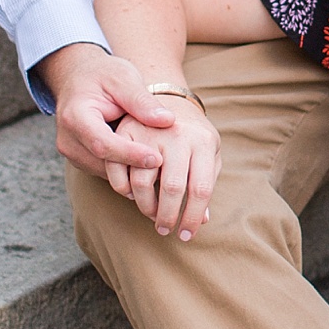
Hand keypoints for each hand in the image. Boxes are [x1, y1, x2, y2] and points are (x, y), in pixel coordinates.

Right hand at [38, 42, 179, 179]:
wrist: (78, 76)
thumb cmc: (102, 75)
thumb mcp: (124, 78)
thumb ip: (142, 100)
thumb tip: (167, 120)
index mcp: (75, 116)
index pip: (103, 144)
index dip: (130, 154)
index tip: (158, 158)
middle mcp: (68, 138)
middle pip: (103, 162)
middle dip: (134, 168)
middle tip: (166, 169)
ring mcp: (71, 151)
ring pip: (104, 171)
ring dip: (131, 172)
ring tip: (160, 168)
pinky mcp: (79, 158)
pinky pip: (103, 170)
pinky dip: (124, 170)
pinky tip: (146, 163)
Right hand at [116, 98, 220, 240]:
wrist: (165, 93)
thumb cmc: (192, 130)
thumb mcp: (208, 149)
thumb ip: (207, 180)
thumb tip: (204, 219)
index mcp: (202, 140)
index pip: (201, 189)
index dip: (194, 217)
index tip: (188, 235)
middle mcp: (177, 135)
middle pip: (173, 188)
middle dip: (169, 217)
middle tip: (166, 231)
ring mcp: (151, 132)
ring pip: (143, 182)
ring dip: (146, 207)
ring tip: (152, 216)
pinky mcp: (126, 130)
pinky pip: (119, 170)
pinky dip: (124, 189)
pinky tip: (133, 197)